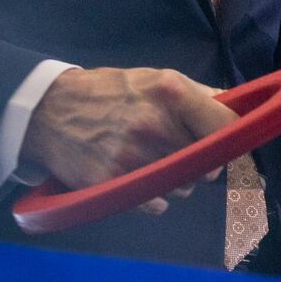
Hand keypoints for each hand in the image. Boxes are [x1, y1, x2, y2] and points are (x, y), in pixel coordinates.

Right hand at [21, 67, 235, 215]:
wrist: (49, 110)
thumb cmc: (108, 92)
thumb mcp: (152, 78)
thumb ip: (195, 92)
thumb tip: (231, 104)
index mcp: (170, 93)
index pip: (223, 125)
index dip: (229, 135)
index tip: (225, 140)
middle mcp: (155, 125)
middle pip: (206, 162)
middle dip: (200, 160)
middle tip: (182, 151)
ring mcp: (133, 156)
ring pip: (183, 186)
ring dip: (177, 180)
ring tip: (156, 162)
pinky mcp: (113, 182)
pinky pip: (156, 203)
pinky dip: (154, 197)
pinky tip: (140, 178)